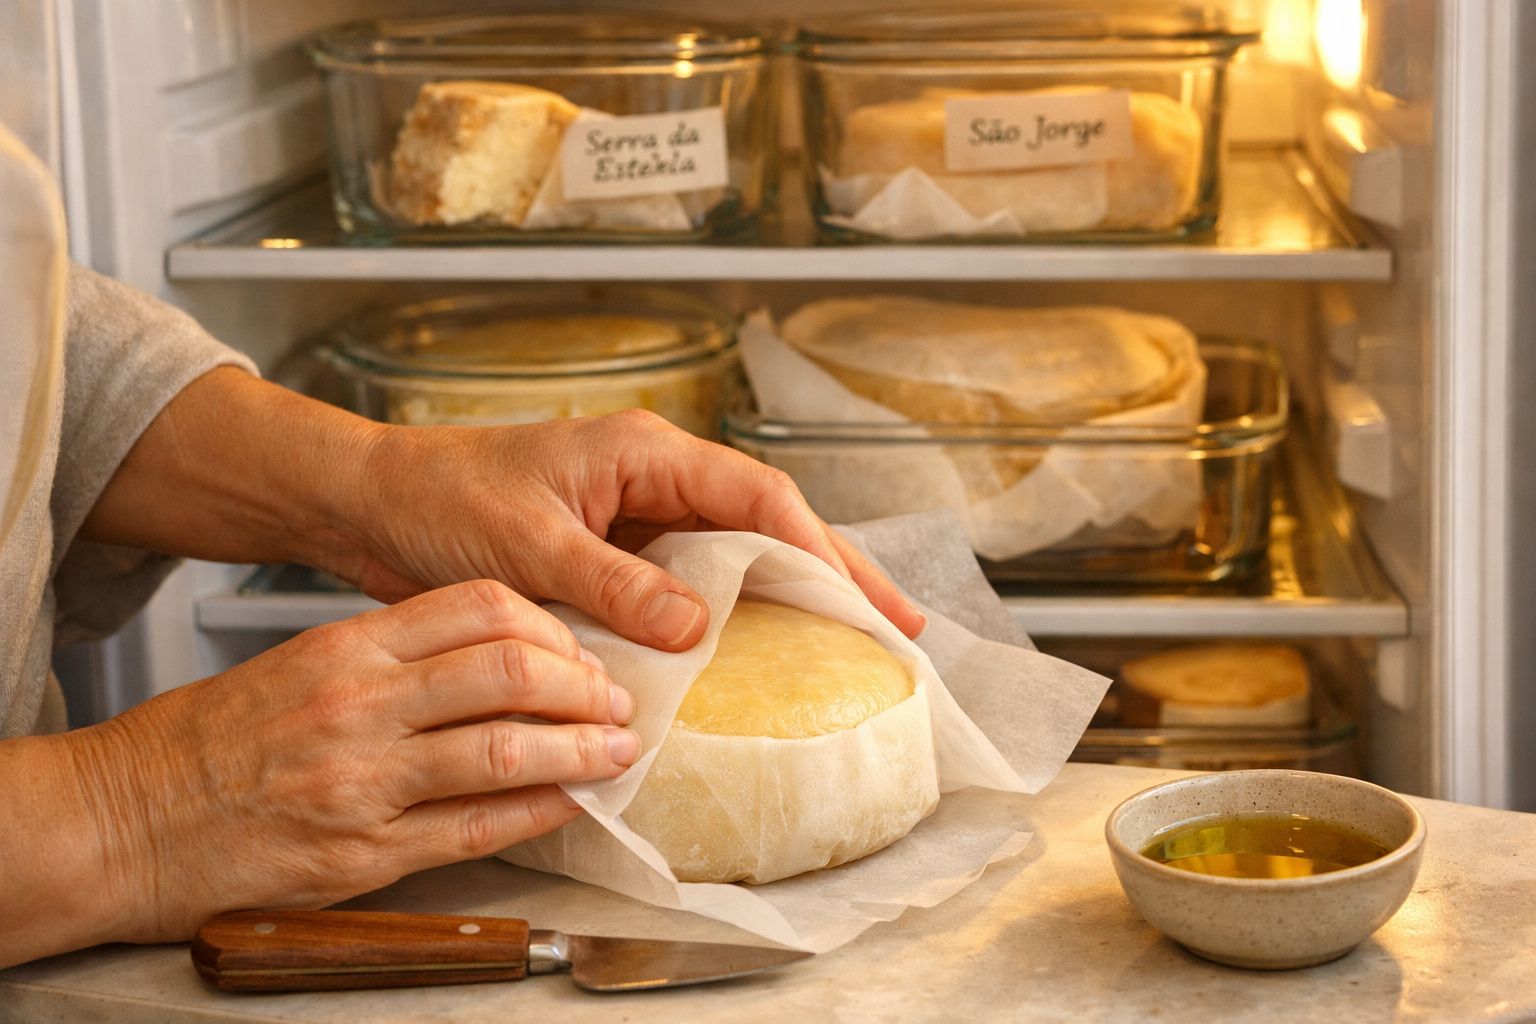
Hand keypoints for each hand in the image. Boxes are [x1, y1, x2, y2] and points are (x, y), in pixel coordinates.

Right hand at [3, 581, 636, 960]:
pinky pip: (476, 826)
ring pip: (505, 748)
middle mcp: (361, 705)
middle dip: (582, 684)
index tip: (581, 645)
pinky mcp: (363, 853)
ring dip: (579, 749)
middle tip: (615, 698)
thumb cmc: (205, 743)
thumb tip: (486, 656)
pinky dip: (538, 811)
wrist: (119, 820)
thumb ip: (388, 657)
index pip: (479, 607)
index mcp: (347, 647)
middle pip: (508, 669)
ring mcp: (364, 781)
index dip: (551, 625)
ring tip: (615, 749)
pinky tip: (572, 802)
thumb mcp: (296, 666)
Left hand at [332, 409, 926, 649]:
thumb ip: (615, 583)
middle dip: (834, 571)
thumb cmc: (441, 501)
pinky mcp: (615, 557)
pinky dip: (728, 620)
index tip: (860, 603)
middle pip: (768, 523)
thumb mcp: (529, 545)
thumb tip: (697, 628)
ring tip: (852, 643)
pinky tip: (756, 658)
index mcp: (643, 454)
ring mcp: (638, 519)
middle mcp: (653, 480)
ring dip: (792, 597)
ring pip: (738, 556)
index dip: (817, 550)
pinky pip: (689, 588)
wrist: (373, 507)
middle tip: (897, 626)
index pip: (757, 496)